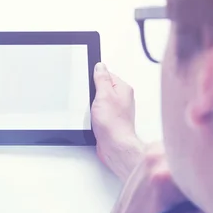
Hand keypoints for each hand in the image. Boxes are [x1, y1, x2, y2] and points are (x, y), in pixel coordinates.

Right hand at [92, 63, 144, 181]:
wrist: (114, 145)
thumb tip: (99, 66)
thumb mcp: (104, 95)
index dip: (95, 78)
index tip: (90, 85)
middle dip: (93, 93)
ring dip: (93, 105)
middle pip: (102, 87)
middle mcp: (122, 98)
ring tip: (94, 112)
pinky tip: (94, 119)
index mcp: (123, 88)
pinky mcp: (110, 119)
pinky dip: (94, 114)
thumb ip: (101, 78)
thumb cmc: (113, 124)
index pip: (106, 74)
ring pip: (99, 100)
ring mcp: (117, 109)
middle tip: (92, 100)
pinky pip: (99, 111)